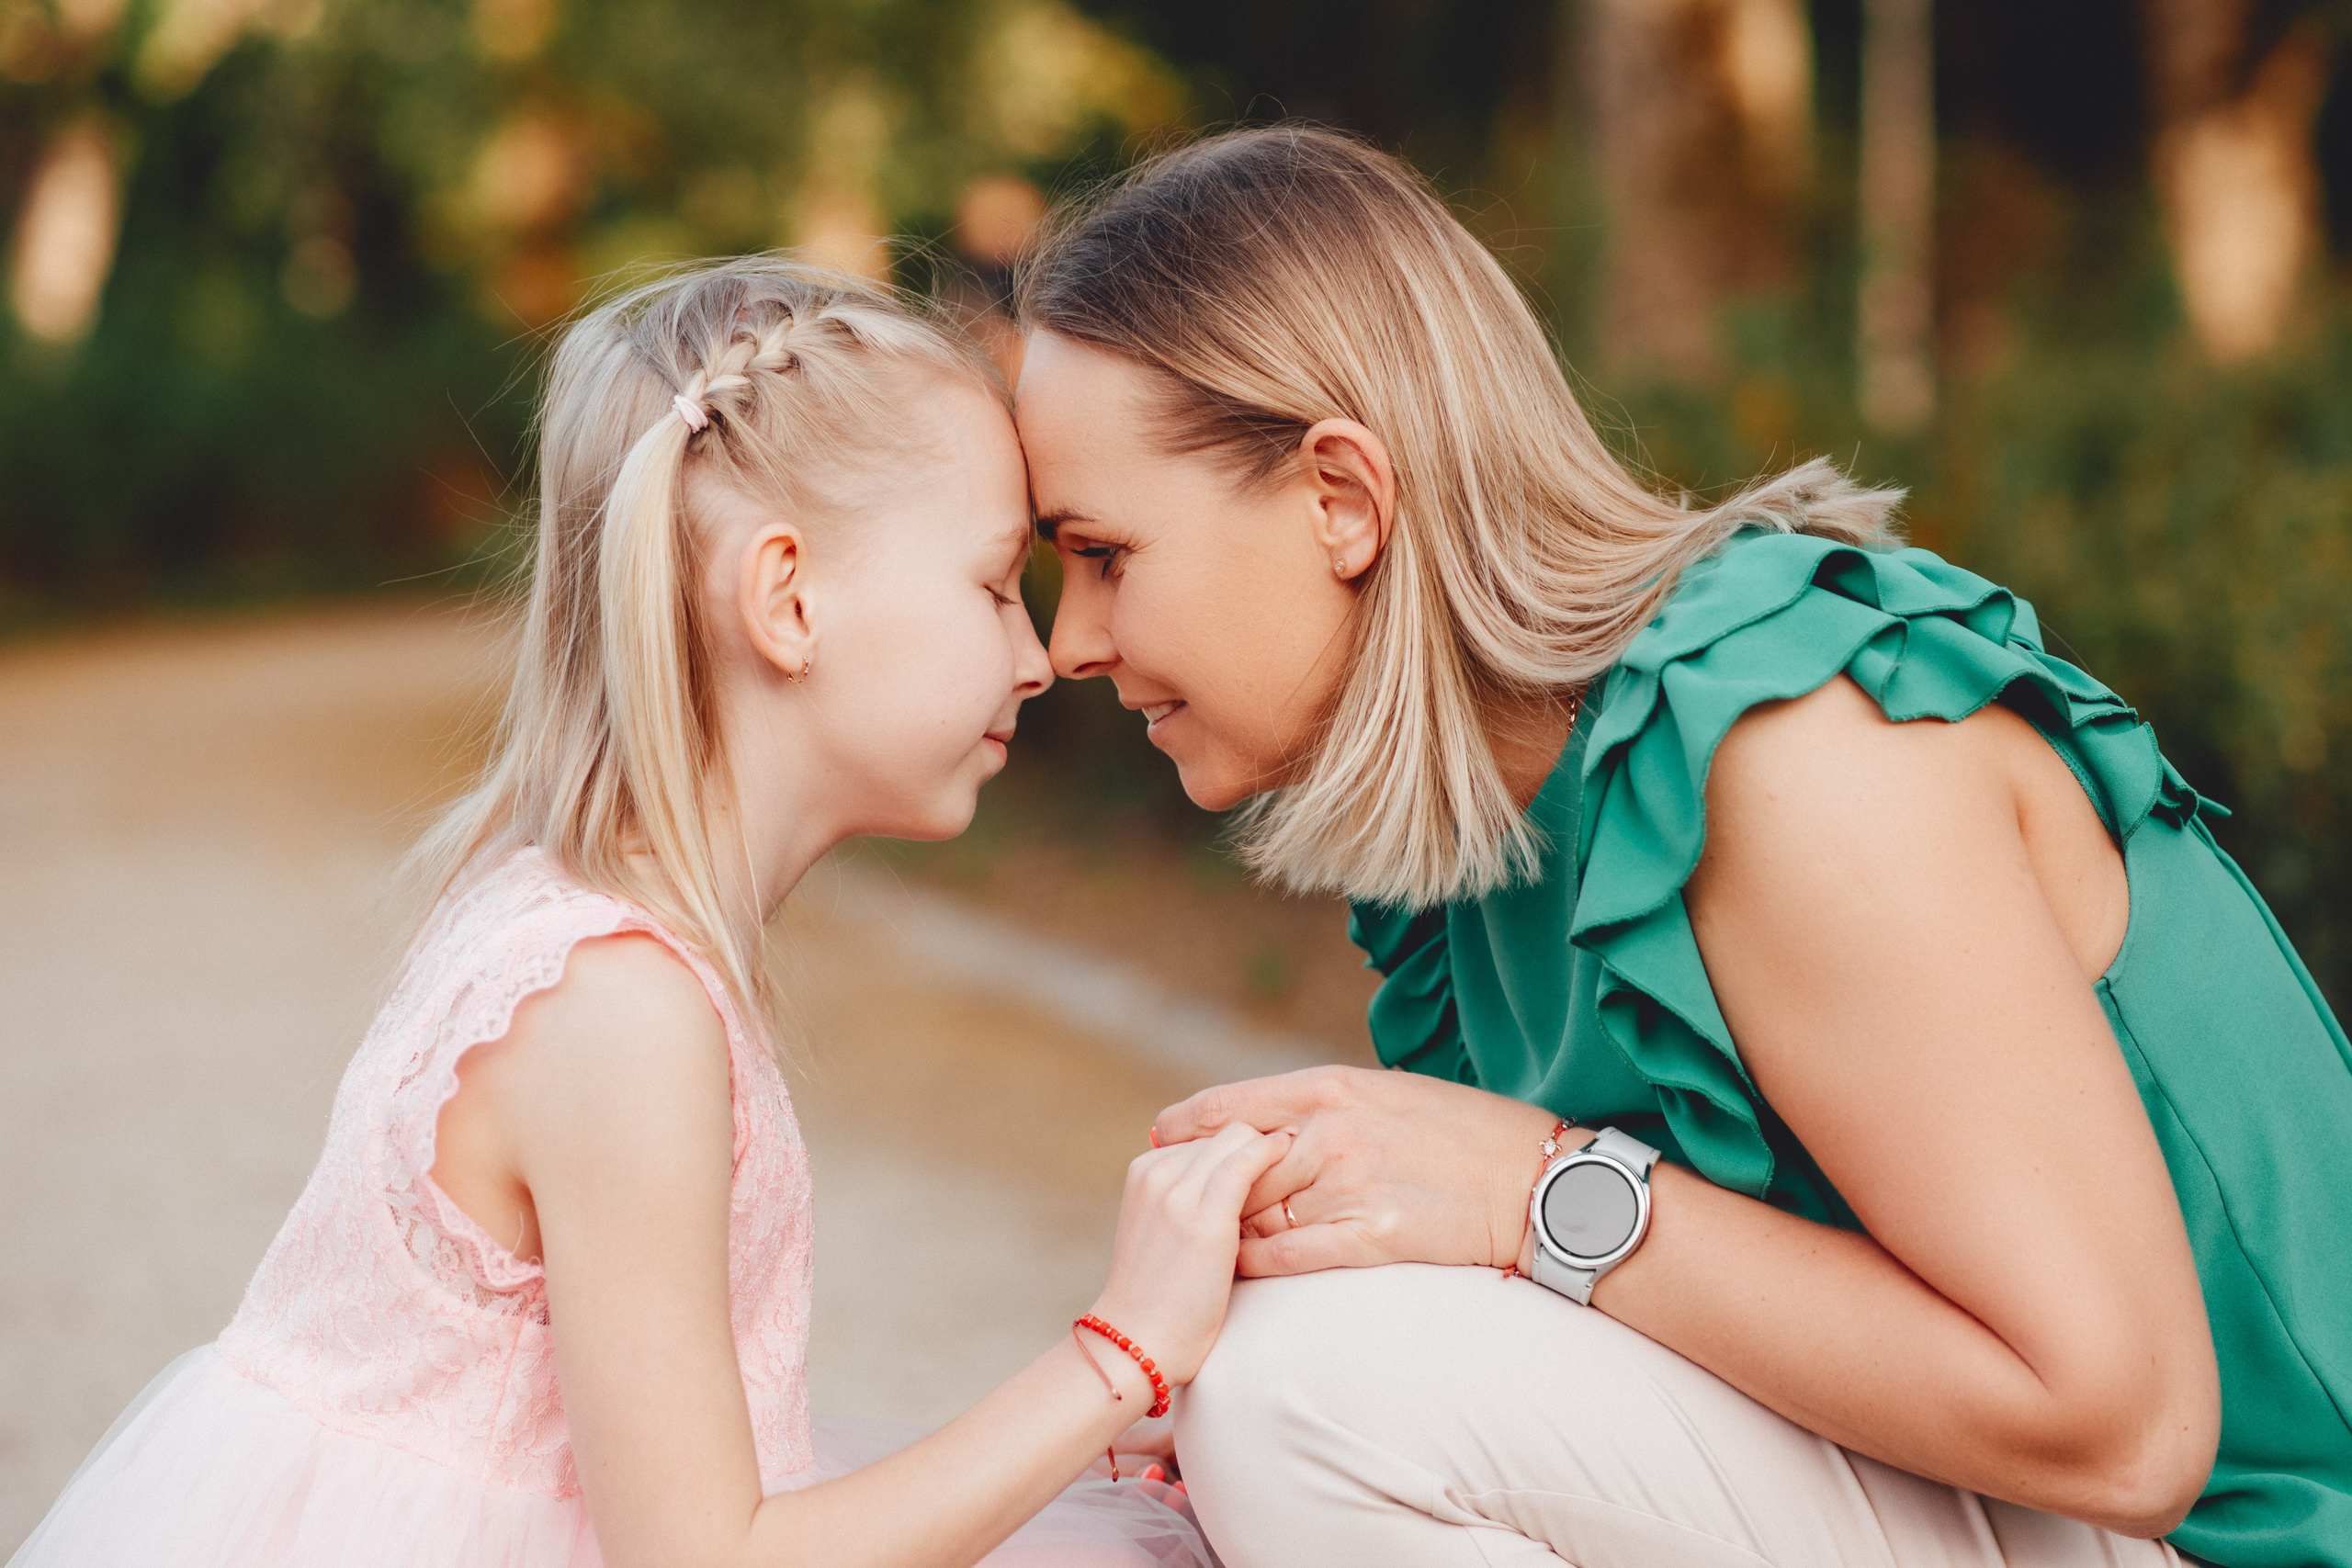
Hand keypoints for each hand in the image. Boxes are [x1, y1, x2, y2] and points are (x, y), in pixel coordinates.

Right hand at [1088, 1121, 1292, 1386]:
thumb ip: (1185, 1196)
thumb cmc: (1157, 1294)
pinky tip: (1290, 1162)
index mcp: (1144, 1171)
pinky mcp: (1205, 1217)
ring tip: (1298, 1158)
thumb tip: (1228, 1177)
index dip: (1238, 1144)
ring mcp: (1178, 1192)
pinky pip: (1247, 1163)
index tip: (1268, 1157)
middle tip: (1293, 1152)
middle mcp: (1157, 1172)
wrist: (1136, 1340)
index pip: (1205, 1132)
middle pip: (1223, 1129)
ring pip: (1237, 1137)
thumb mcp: (1160, 1228)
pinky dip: (1272, 1155)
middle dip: (1256, 1139)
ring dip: (1270, 1145)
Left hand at [1151, 1065, 1560, 1275]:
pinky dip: (1256, 1263)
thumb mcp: (1391, 1093)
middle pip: (1237, 1162)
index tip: (1162, 1134)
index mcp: (1335, 1088)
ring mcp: (1349, 1186)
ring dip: (1226, 1228)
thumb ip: (1330, 1105)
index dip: (1190, 1122)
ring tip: (1199, 1242)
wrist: (1533, 1181)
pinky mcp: (1370, 1237)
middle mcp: (1332, 1132)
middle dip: (1201, 1183)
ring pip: (1256, 1212)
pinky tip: (1239, 1269)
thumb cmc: (1467, 1132)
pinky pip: (1289, 1256)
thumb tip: (1278, 1119)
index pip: (1236, 1102)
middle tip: (1171, 1199)